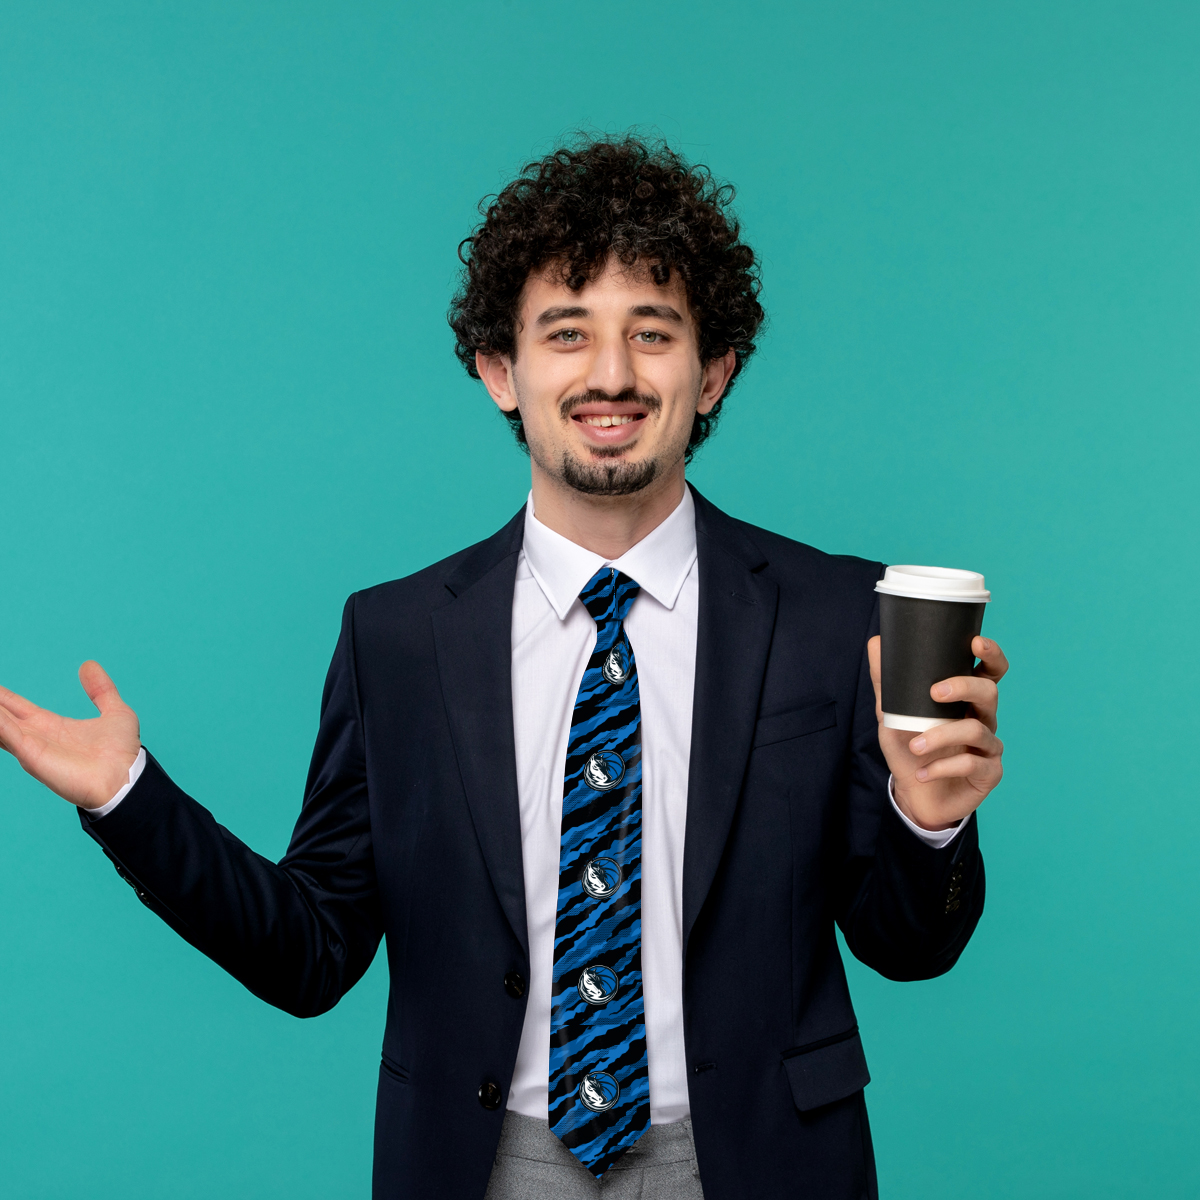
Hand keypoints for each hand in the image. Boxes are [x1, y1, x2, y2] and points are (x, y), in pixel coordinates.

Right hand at [0, 662, 140, 809]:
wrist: (126, 778)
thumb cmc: (122, 753)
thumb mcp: (114, 712)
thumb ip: (101, 689)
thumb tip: (88, 665)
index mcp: (51, 726)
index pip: (16, 707)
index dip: (1, 696)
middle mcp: (36, 737)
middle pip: (1, 715)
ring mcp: (32, 747)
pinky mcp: (32, 757)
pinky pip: (6, 735)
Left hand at [867, 635, 1007, 831]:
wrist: (914, 796)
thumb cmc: (909, 750)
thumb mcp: (892, 716)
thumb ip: (886, 682)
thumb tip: (876, 642)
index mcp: (965, 700)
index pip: (989, 671)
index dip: (991, 655)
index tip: (975, 643)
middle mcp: (982, 718)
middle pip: (989, 692)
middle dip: (964, 687)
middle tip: (934, 692)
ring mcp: (989, 746)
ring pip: (976, 730)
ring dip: (942, 736)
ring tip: (915, 746)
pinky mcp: (989, 772)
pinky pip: (972, 764)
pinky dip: (943, 767)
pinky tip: (923, 773)